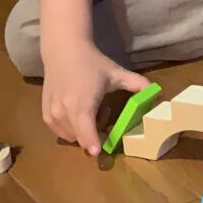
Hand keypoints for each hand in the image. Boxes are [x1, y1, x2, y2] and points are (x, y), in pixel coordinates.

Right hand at [41, 40, 150, 154]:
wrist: (63, 50)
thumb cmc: (92, 63)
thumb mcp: (117, 73)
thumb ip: (138, 84)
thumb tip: (157, 93)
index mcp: (83, 103)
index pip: (86, 130)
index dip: (92, 143)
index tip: (98, 152)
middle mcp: (64, 110)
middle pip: (80, 138)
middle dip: (93, 137)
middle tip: (104, 118)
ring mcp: (52, 113)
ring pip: (69, 136)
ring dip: (81, 133)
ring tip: (90, 112)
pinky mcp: (45, 114)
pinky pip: (59, 131)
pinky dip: (69, 129)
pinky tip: (77, 113)